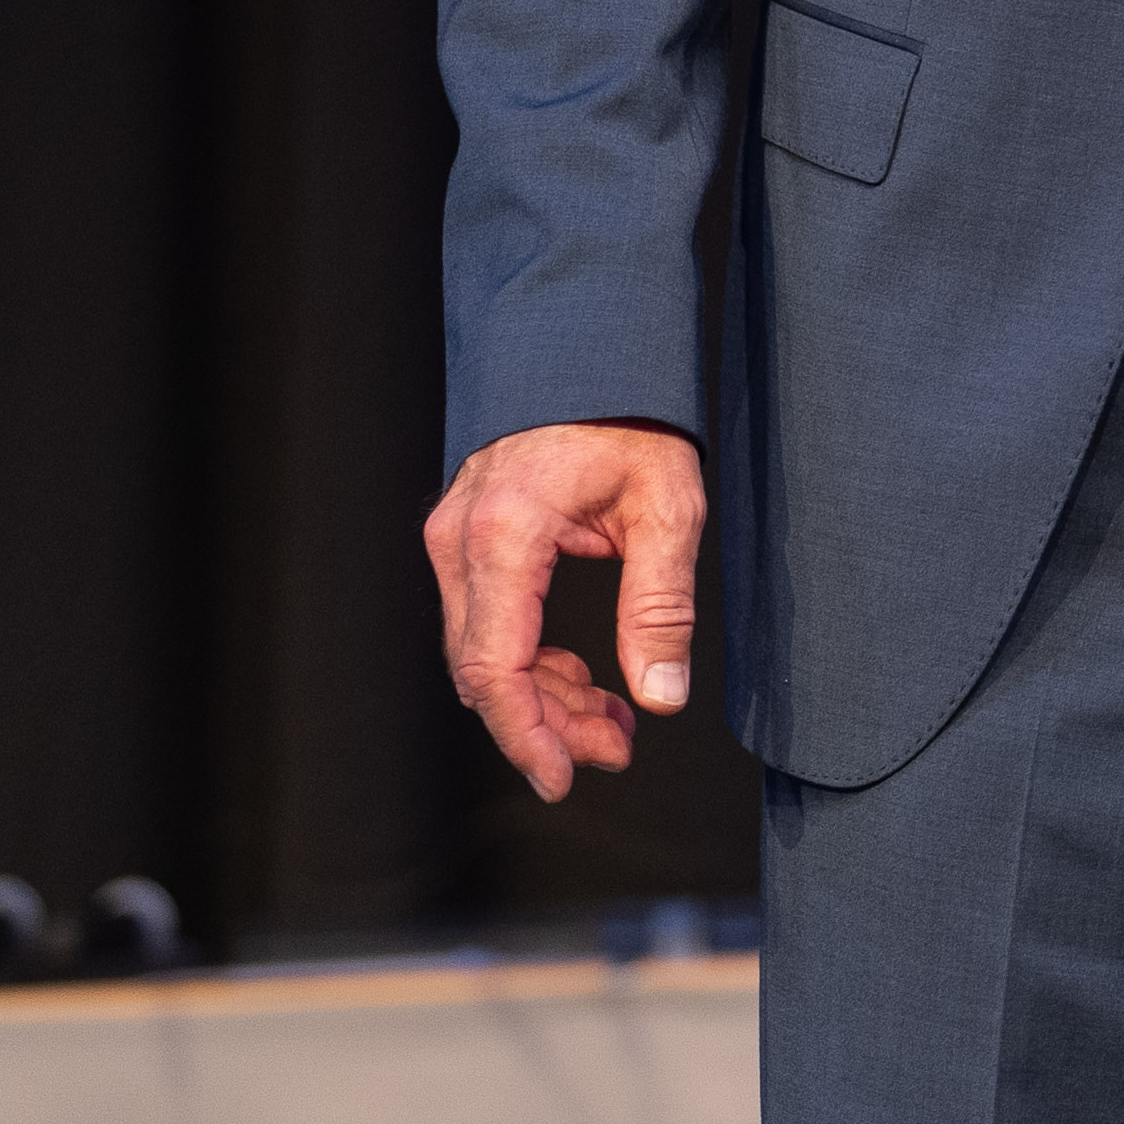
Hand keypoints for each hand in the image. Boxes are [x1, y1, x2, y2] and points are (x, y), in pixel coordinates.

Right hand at [422, 418, 707, 800]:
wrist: (591, 344)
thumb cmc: (631, 413)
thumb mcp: (669, 506)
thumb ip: (660, 606)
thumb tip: (661, 695)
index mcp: (504, 533)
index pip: (495, 667)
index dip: (527, 735)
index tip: (561, 779)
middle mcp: (460, 539)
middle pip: (483, 672)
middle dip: (547, 724)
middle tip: (616, 749)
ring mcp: (454, 537)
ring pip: (483, 653)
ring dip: (543, 697)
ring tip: (614, 722)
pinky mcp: (466, 538)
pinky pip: (487, 622)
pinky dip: (531, 659)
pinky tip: (585, 678)